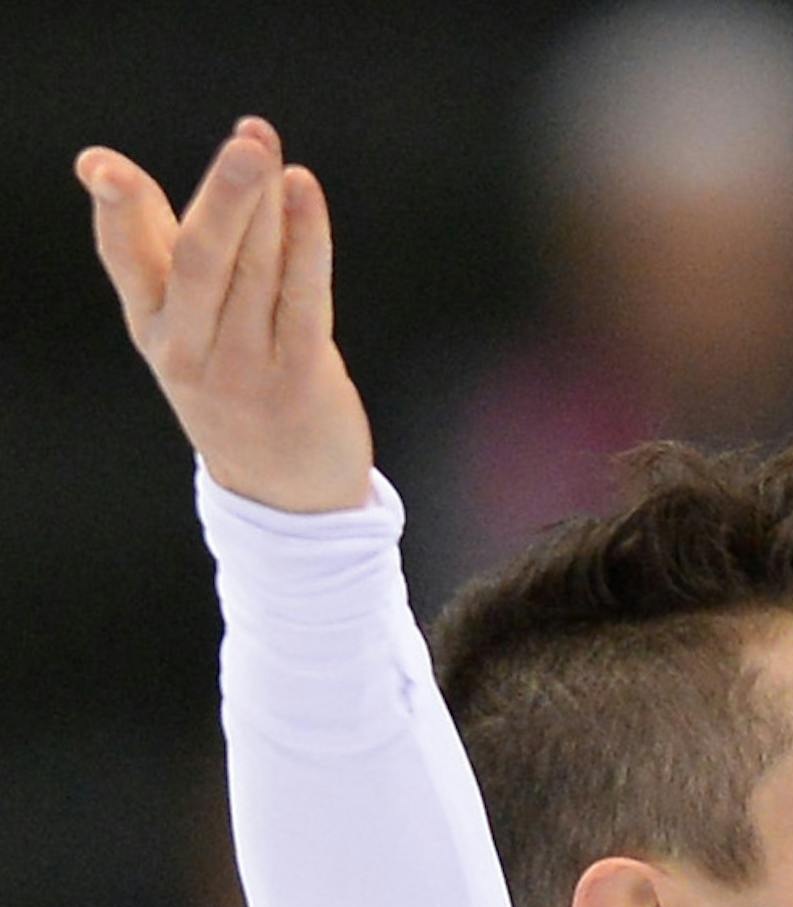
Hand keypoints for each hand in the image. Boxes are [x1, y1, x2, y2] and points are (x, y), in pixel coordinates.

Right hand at [74, 121, 373, 511]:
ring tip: (266, 148)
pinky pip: (304, 299)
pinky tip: (305, 193)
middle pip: (201, 262)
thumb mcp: (180, 330)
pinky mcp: (301, 380)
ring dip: (267, 205)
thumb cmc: (233, 388)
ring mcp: (247, 370)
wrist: (285, 496)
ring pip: (256, 272)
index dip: (117, 214)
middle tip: (246, 142)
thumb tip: (102, 166)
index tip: (102, 169)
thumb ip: (154, 250)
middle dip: (223, 200)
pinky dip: (308, 242)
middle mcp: (192, 349)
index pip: (127, 262)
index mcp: (154, 328)